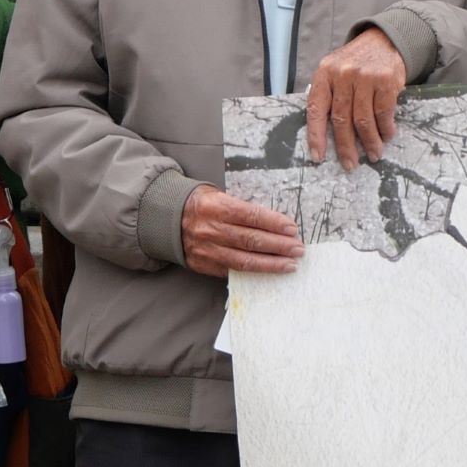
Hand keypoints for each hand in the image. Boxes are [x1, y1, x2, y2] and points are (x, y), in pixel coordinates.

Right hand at [179, 186, 302, 278]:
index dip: (274, 223)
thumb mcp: (217, 195)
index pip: (251, 216)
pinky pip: (233, 271)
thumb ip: (242, 207)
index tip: (292, 229)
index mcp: (217, 207)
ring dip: (271, 263)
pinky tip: (269, 271)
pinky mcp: (206, 265)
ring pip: (244, 260)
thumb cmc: (200, 203)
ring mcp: (208, 250)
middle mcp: (212, 229)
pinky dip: (253, 272)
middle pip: (251, 240)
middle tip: (298, 249)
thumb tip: (273, 220)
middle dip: (278, 246)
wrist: (167, 219)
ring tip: (290, 264)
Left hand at [307, 28, 407, 170]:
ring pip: (363, 120)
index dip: (316, 136)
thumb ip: (329, 96)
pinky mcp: (385, 80)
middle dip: (346, 147)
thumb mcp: (335, 72)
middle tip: (350, 164)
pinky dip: (385, 129)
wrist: (383, 40)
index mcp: (324, 74)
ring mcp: (364, 77)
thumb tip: (324, 134)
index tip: (318, 157)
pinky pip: (383, 113)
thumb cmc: (355, 63)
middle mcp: (342, 74)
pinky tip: (386, 136)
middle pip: (341, 119)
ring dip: (369, 142)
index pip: (316, 109)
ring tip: (374, 154)